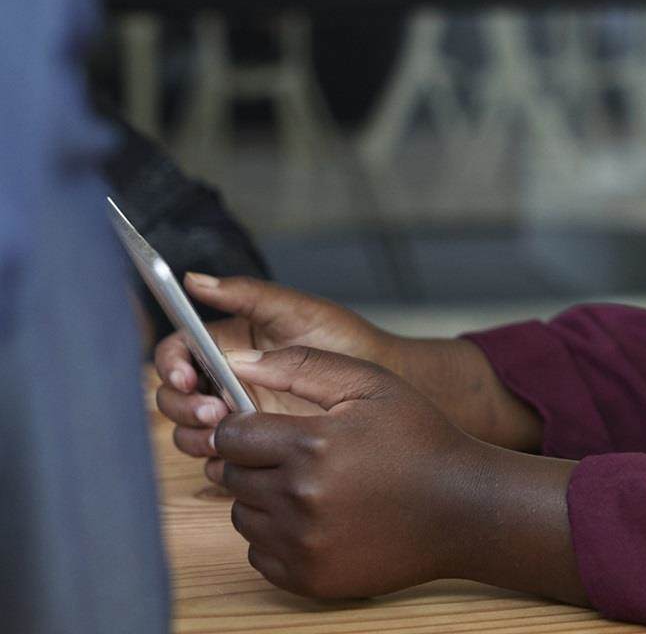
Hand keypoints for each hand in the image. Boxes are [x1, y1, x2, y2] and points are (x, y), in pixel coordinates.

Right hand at [153, 274, 391, 462]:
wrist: (383, 381)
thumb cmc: (343, 338)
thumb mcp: (296, 311)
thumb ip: (246, 294)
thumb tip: (194, 279)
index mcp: (227, 342)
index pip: (177, 352)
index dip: (171, 365)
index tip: (187, 377)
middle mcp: (224, 377)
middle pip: (174, 393)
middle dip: (182, 404)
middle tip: (214, 411)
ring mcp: (237, 411)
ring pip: (188, 427)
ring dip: (194, 433)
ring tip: (224, 433)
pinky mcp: (253, 442)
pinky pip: (216, 454)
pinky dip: (215, 457)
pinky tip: (236, 455)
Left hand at [214, 346, 585, 604]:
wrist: (463, 508)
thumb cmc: (421, 440)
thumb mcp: (372, 385)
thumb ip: (302, 366)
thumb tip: (237, 360)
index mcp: (311, 445)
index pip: (230, 436)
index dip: (244, 428)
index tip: (267, 431)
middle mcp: (299, 498)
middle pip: (231, 476)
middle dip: (255, 463)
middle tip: (299, 458)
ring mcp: (301, 543)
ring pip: (243, 516)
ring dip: (265, 500)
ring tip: (313, 488)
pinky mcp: (306, 577)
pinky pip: (259, 554)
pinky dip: (278, 537)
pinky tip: (317, 520)